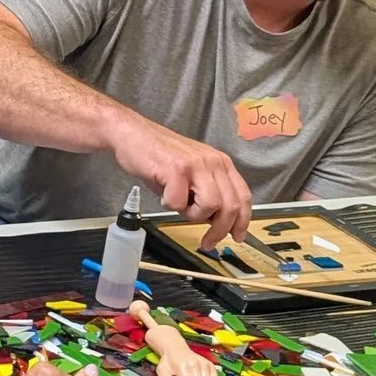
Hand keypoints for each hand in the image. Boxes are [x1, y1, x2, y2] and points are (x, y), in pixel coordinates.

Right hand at [106, 110, 250, 247]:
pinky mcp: (175, 169)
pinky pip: (179, 202)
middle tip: (207, 241)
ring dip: (193, 215)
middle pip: (231, 206)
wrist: (132, 134)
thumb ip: (206, 193)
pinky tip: (164, 195)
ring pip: (211, 205)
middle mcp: (212, 162)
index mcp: (220, 163)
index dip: (242, 221)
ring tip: (179, 206)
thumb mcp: (191, 174)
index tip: (236, 236)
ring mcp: (195, 164)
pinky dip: (170, 205)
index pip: (243, 196)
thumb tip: (215, 221)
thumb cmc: (158, 156)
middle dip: (219, 230)